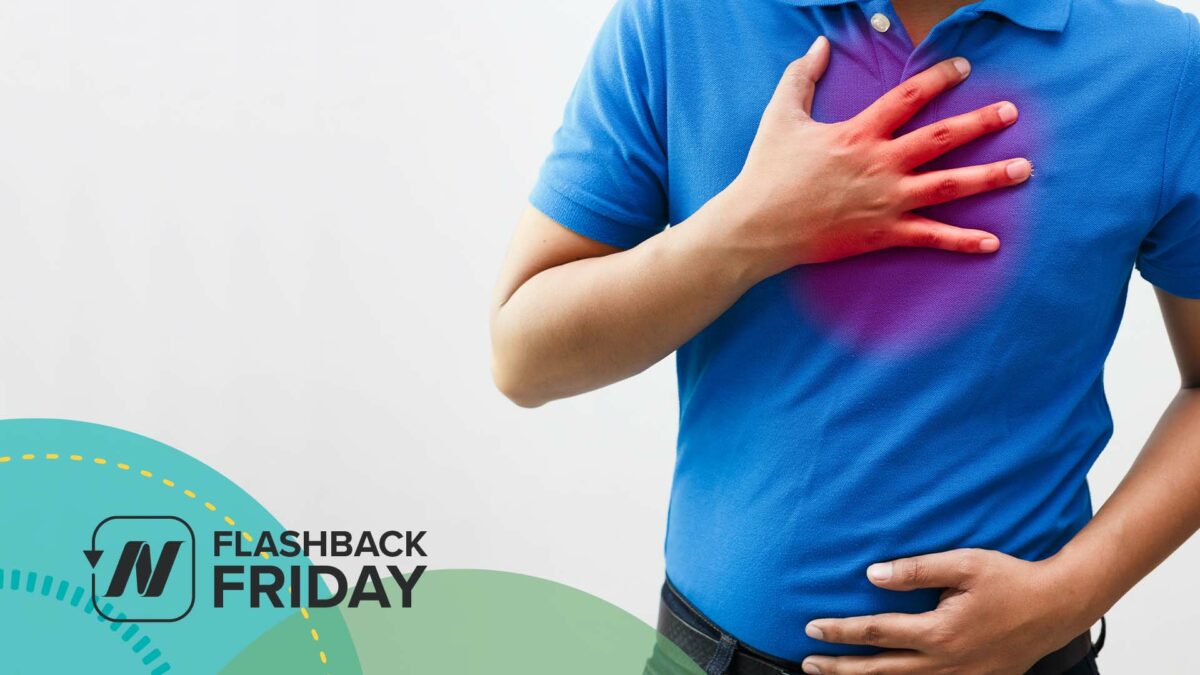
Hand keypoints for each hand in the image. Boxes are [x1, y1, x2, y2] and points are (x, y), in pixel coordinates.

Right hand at [726, 36, 1031, 275]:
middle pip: (942, 138)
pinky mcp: (882, 233)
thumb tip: (820, 44)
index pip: (908, 98)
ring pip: (948, 185)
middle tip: (1011, 113)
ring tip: (1023, 169)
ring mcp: (886, 200)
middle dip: (981, 123)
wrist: (757, 226)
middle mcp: (880, 164)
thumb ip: (802, 76)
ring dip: (988, 177)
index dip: (938, 79)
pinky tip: (993, 243)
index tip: (964, 68)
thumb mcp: (780, 115)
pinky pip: (931, 237)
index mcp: (859, 133)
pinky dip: (962, 241)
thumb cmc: (766, 171)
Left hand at [800, 549, 1094, 674]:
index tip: (811, 627)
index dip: (840, 632)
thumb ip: (917, 569)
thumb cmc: (1010, 580)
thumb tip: (872, 575)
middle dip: (841, 668)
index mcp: (940, 632)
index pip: (877, 633)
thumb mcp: (963, 564)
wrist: (1057, 607)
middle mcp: (946, 662)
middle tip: (807, 663)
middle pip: (881, 671)